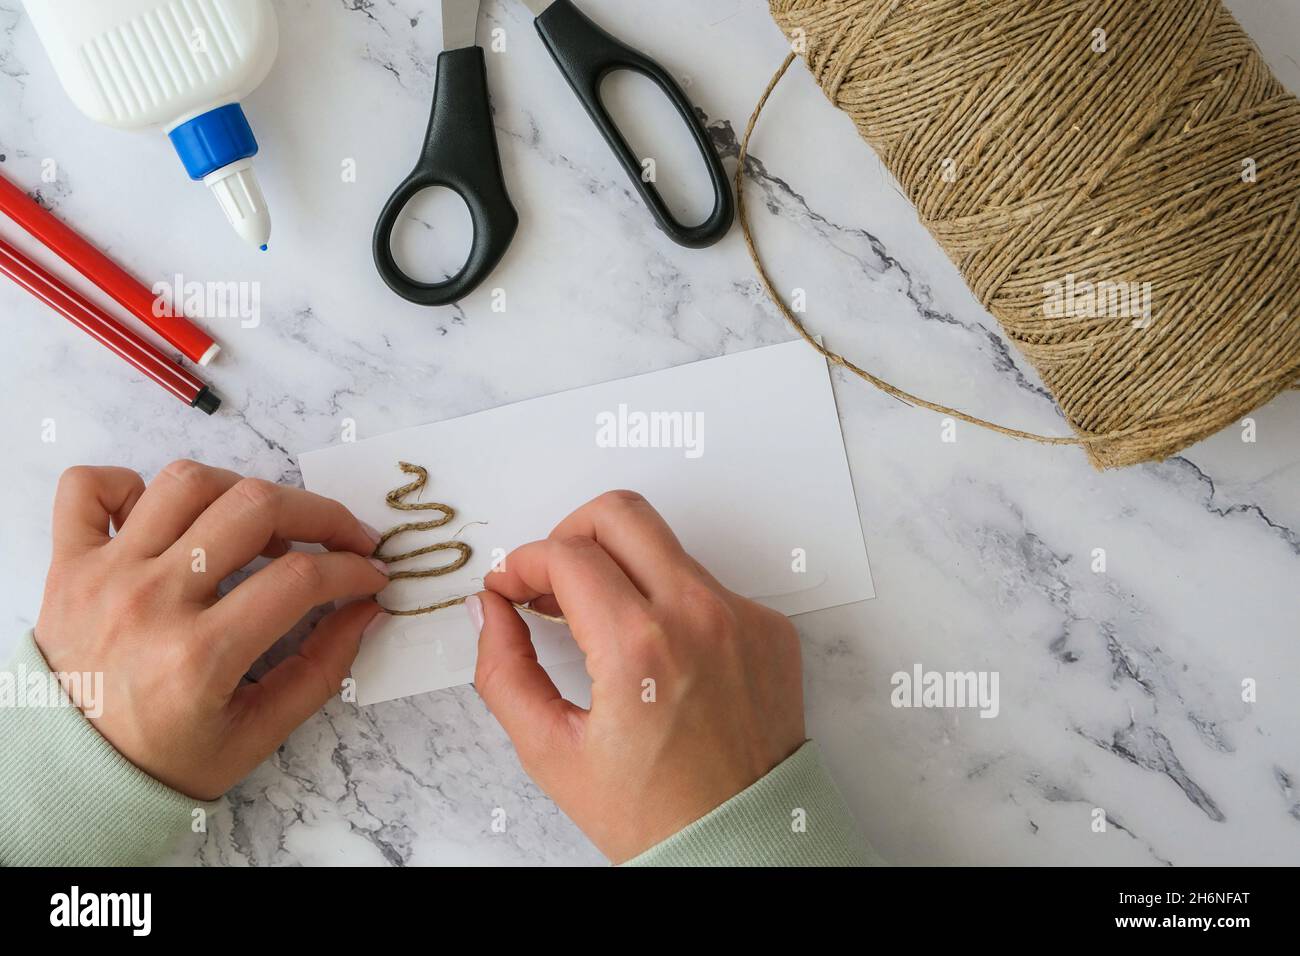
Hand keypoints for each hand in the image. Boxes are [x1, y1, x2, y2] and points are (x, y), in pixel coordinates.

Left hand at [33, 460, 388, 799]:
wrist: (71, 779)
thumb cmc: (166, 760)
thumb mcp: (258, 734)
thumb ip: (321, 670)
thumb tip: (366, 608)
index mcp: (199, 657)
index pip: (299, 578)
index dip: (352, 568)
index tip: (371, 574)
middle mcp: (149, 602)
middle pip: (253, 507)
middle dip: (320, 514)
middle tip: (343, 537)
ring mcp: (103, 575)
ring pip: (185, 482)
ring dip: (240, 491)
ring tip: (261, 528)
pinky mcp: (67, 563)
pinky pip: (88, 487)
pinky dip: (128, 483)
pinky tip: (164, 517)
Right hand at [472, 491, 805, 862]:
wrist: (744, 844)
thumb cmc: (654, 814)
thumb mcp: (552, 751)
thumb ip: (504, 670)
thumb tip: (488, 608)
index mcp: (641, 648)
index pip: (566, 554)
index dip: (521, 562)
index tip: (509, 586)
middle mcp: (699, 616)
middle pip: (620, 513)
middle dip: (569, 534)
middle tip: (551, 580)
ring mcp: (742, 617)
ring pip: (665, 545)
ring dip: (619, 567)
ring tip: (595, 620)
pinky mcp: (769, 628)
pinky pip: (706, 584)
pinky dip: (667, 601)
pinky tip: (652, 652)